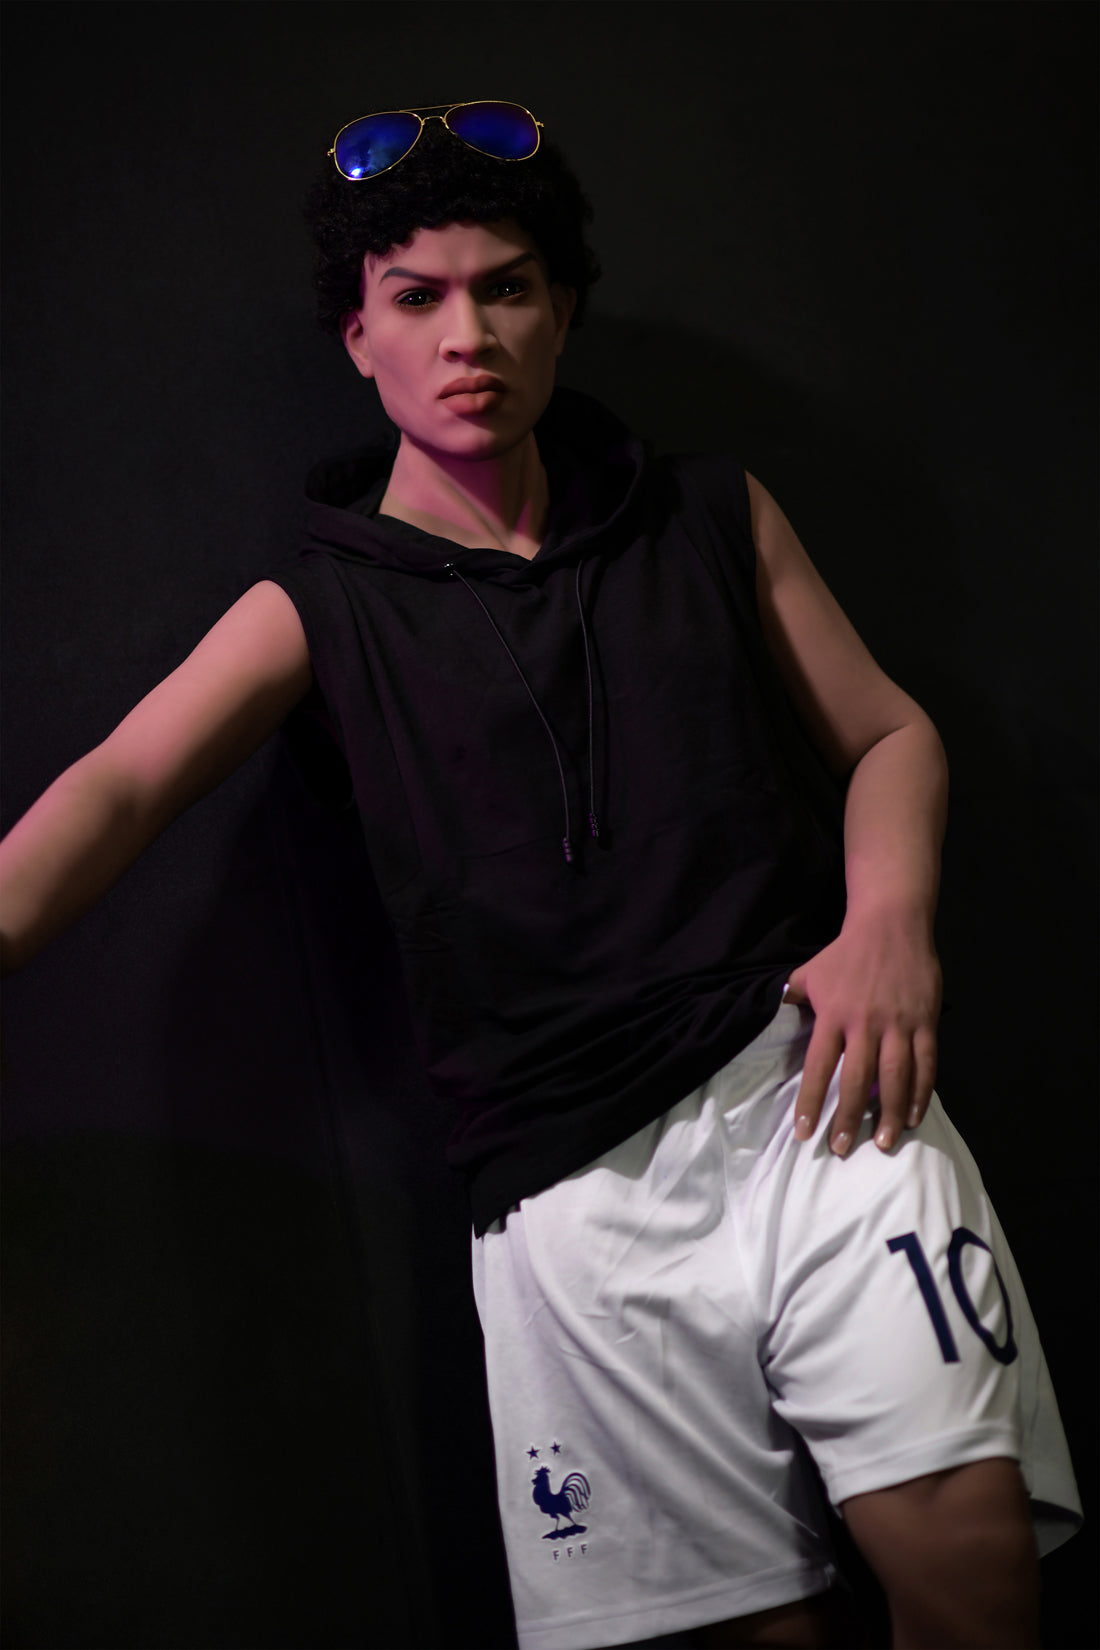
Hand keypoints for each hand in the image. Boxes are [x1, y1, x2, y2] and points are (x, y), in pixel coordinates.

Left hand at [784, 912, 941, 1155]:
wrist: (892, 923)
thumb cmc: (846, 952)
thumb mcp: (810, 973)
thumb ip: (791, 999)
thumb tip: (766, 1015)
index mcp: (834, 1015)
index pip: (819, 1066)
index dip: (811, 1101)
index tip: (804, 1133)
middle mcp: (866, 1023)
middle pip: (857, 1080)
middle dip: (849, 1118)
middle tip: (842, 1149)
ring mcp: (898, 1023)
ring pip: (895, 1077)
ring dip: (891, 1114)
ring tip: (884, 1144)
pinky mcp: (925, 1021)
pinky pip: (926, 1063)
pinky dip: (921, 1092)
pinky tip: (915, 1116)